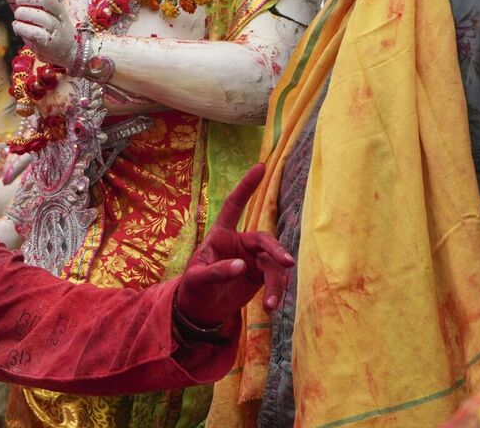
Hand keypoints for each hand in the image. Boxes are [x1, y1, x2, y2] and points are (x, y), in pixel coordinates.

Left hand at [6, 0, 74, 67]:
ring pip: (35, 14)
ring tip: (19, 20)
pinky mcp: (50, 40)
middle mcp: (59, 9)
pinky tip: (18, 28)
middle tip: (19, 7)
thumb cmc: (44, 26)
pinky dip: (20, 28)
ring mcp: (56, 25)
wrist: (64, 50)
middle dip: (22, 0)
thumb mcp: (31, 9)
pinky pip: (32, 31)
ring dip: (20, 16)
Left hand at [175, 163, 294, 330]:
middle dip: (276, 249)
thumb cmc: (193, 289)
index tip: (260, 166)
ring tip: (272, 304)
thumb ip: (216, 271)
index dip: (246, 187)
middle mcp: (239, 243)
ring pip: (272, 263)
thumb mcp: (197, 279)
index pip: (235, 205)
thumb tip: (241, 267)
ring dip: (276, 282)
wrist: (200, 312)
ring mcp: (252, 259)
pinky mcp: (260, 276)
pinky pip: (275, 279)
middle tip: (285, 263)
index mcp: (220, 235)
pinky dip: (275, 292)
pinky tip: (271, 307)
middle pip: (263, 239)